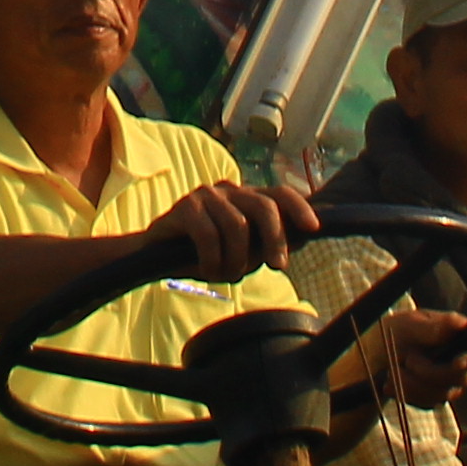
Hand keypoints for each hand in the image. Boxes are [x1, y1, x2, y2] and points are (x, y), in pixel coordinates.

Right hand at [143, 179, 315, 285]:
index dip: (299, 208)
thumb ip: (263, 246)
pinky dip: (212, 259)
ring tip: (226, 275)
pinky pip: (209, 235)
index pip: (280, 194)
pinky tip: (207, 270)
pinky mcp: (184, 207)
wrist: (154, 256)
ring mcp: (206, 195)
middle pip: (264, 207)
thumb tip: (296, 245)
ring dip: (236, 259)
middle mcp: (229, 190)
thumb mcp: (240, 253)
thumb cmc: (202, 254)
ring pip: (238, 226)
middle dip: (275, 239)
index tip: (312, 228)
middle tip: (276, 266)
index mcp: (246, 198)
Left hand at [356, 304, 466, 407]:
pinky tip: (392, 382)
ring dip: (412, 382)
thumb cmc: (394, 333)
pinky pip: (426, 402)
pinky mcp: (436, 397)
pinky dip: (406, 392)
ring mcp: (450, 382)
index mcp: (458, 337)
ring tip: (394, 368)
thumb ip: (430, 328)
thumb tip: (458, 323)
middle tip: (407, 359)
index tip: (457, 363)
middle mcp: (460, 361)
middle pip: (459, 377)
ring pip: (441, 393)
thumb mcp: (407, 325)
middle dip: (428, 371)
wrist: (374, 357)